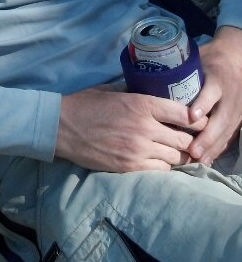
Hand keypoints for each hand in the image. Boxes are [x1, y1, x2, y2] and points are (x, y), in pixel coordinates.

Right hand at [55, 85, 206, 172]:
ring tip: (176, 152)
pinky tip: (159, 160)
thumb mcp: (113, 91)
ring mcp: (138, 149)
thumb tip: (154, 95)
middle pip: (184, 139)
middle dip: (190, 140)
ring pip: (175, 157)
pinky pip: (160, 170)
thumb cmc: (85, 105)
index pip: (183, 113)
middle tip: (190, 140)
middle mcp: (144, 127)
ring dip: (178, 155)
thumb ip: (136, 94)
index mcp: (141, 104)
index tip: (198, 121)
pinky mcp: (129, 166)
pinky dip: (164, 166)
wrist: (61, 127)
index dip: (196, 119)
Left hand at [187, 25, 241, 165]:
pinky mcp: (239, 118)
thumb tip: (145, 78)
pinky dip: (218, 149)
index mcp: (217, 79)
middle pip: (221, 119)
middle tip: (192, 151)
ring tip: (197, 161)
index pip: (211, 92)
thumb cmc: (209, 59)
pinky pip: (229, 136)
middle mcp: (230, 95)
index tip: (191, 116)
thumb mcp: (197, 60)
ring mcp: (237, 108)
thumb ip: (179, 72)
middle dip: (207, 137)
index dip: (202, 105)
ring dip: (212, 148)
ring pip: (226, 131)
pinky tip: (206, 161)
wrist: (235, 59)